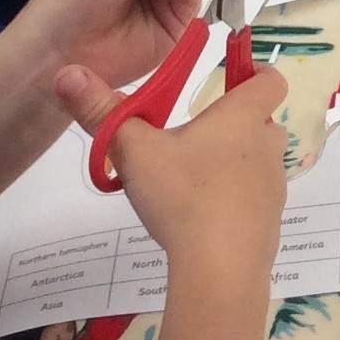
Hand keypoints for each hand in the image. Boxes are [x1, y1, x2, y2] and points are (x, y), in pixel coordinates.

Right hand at [54, 65, 287, 273]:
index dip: (255, 72)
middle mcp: (267, 146)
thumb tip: (65, 73)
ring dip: (233, 164)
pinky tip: (202, 220)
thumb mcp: (133, 152)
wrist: (221, 266)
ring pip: (258, 162)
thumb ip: (102, 112)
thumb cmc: (182, 195)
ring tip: (191, 181)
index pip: (270, 80)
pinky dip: (234, 201)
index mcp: (243, 117)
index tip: (232, 77)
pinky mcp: (270, 221)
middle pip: (262, 122)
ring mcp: (274, 186)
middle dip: (234, 124)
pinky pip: (254, 200)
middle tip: (195, 137)